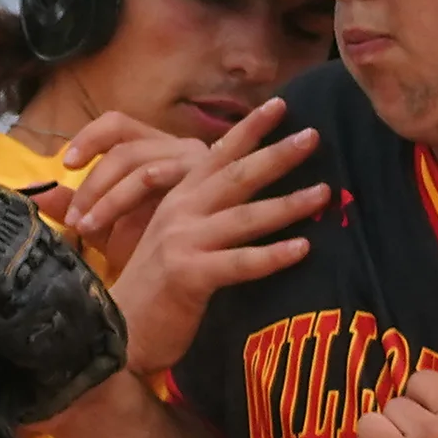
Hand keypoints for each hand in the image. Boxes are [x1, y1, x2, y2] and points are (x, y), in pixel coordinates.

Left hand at [40, 115, 208, 274]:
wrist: (187, 276)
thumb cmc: (151, 249)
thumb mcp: (104, 228)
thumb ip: (73, 207)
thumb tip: (34, 191)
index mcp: (153, 149)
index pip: (118, 125)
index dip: (89, 137)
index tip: (66, 164)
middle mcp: (175, 148)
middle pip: (124, 147)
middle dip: (92, 183)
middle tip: (73, 219)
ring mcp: (195, 163)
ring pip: (140, 165)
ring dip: (106, 197)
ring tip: (86, 228)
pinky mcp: (204, 182)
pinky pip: (160, 180)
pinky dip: (126, 204)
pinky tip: (113, 232)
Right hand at [101, 98, 328, 375]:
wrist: (115, 332)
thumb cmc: (152, 290)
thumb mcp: (172, 241)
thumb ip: (201, 216)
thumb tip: (240, 199)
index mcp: (177, 199)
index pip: (217, 156)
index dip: (248, 130)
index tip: (280, 106)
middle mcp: (180, 213)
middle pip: (235, 176)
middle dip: (276, 154)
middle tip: (314, 136)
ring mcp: (183, 242)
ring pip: (244, 217)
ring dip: (287, 204)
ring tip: (323, 193)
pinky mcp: (189, 275)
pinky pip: (239, 263)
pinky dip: (271, 256)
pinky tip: (302, 248)